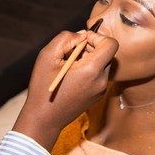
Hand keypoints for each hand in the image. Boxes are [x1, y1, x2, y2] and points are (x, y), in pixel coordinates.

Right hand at [12, 30, 117, 150]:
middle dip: (92, 47)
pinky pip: (99, 75)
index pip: (111, 44)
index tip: (81, 41)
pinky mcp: (98, 95)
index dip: (97, 37)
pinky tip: (73, 75)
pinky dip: (90, 69)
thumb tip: (82, 34)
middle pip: (108, 53)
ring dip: (90, 58)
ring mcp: (101, 89)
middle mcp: (102, 80)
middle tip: (72, 52)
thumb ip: (66, 38)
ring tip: (71, 64)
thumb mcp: (48, 56)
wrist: (44, 119)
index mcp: (92, 70)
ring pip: (103, 63)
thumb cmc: (43, 88)